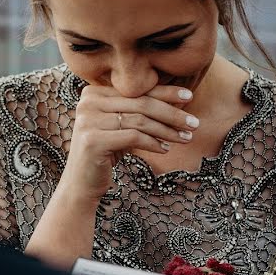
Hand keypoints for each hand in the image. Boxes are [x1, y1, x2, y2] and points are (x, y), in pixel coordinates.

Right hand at [61, 84, 198, 199]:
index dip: (165, 92)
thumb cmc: (105, 153)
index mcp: (93, 93)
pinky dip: (153, 143)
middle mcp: (88, 103)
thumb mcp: (121, 127)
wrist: (81, 184)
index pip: (136, 90)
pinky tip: (165, 149)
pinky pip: (134, 137)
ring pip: (140, 121)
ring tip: (185, 138)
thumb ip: (138, 111)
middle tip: (194, 123)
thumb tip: (178, 100)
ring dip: (167, 131)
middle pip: (140, 103)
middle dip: (172, 113)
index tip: (189, 97)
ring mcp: (88, 121)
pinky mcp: (93, 141)